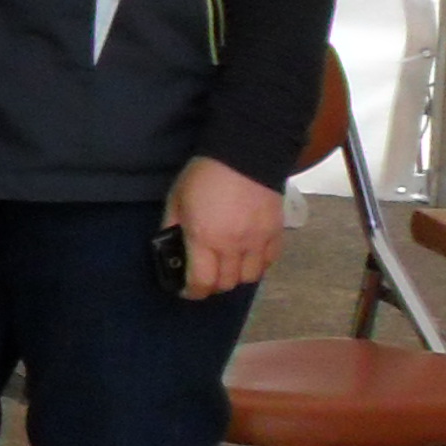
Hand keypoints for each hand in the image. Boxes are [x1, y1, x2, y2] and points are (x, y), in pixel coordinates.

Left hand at [164, 154, 284, 301]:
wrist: (245, 154)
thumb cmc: (204, 175)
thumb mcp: (176, 199)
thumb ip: (171, 227)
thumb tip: (169, 249)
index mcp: (205, 238)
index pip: (202, 282)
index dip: (192, 292)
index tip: (187, 289)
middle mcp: (233, 245)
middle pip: (226, 283)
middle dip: (212, 285)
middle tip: (205, 275)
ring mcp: (258, 240)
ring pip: (250, 277)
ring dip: (236, 276)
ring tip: (227, 265)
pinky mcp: (276, 232)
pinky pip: (269, 261)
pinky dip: (257, 264)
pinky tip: (248, 254)